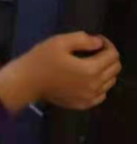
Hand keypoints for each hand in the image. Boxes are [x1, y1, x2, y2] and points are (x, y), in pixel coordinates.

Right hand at [0, 32, 121, 111]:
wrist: (27, 82)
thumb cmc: (40, 59)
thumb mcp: (58, 42)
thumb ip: (82, 39)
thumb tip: (98, 42)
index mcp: (90, 69)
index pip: (112, 55)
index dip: (107, 44)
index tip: (96, 39)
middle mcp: (95, 85)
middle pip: (115, 68)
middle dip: (108, 56)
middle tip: (94, 49)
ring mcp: (90, 97)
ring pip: (110, 82)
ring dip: (105, 70)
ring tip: (90, 62)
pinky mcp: (84, 104)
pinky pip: (102, 94)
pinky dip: (100, 84)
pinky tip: (86, 78)